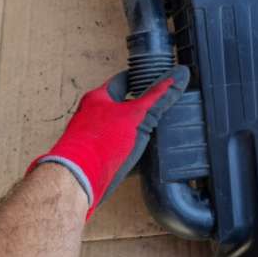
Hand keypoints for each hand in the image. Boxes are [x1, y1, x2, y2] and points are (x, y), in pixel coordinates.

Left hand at [27, 66, 189, 219]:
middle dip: (137, 105)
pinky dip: (131, 150)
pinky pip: (117, 149)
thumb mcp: (138, 116)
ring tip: (152, 129)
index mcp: (98, 99)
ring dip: (134, 129)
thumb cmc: (100, 143)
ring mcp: (93, 137)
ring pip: (117, 128)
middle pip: (118, 105)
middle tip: (154, 102)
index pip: (122, 81)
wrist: (79, 179)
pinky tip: (142, 156)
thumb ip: (158, 97)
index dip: (138, 78)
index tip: (150, 76)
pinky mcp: (96, 158)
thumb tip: (178, 77)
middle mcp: (92, 116)